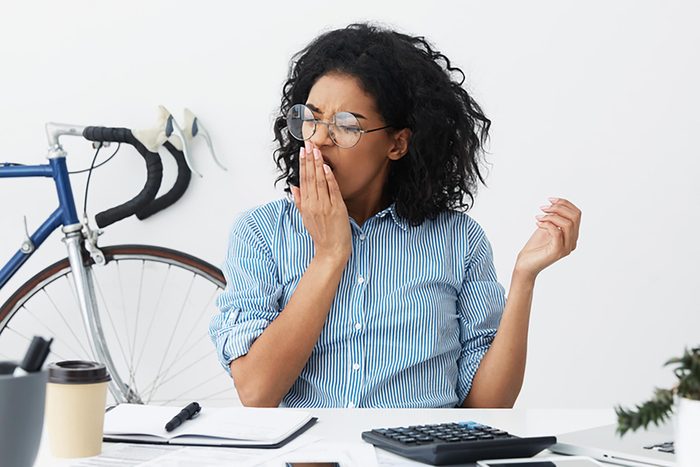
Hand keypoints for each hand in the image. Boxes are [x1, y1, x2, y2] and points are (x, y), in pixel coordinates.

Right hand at [290, 142, 351, 262]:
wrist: (331, 250)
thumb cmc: (321, 234)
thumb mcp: (306, 217)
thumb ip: (300, 201)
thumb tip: (293, 187)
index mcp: (306, 205)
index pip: (303, 180)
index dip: (303, 164)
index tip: (303, 151)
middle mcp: (314, 204)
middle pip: (310, 177)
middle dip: (309, 159)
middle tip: (308, 144)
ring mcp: (325, 206)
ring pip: (319, 181)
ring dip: (318, 164)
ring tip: (316, 150)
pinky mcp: (336, 209)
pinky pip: (332, 190)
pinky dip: (329, 178)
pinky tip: (326, 167)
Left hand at [514, 197, 581, 279]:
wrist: (526, 264)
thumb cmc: (535, 247)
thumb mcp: (546, 228)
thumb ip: (554, 218)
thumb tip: (556, 204)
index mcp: (572, 235)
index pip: (577, 214)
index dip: (564, 203)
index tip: (550, 199)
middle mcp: (573, 242)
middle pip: (575, 217)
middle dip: (558, 208)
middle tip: (543, 208)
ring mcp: (566, 248)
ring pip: (568, 224)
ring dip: (551, 216)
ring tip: (538, 216)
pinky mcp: (557, 252)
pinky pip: (557, 232)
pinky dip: (547, 224)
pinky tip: (537, 223)